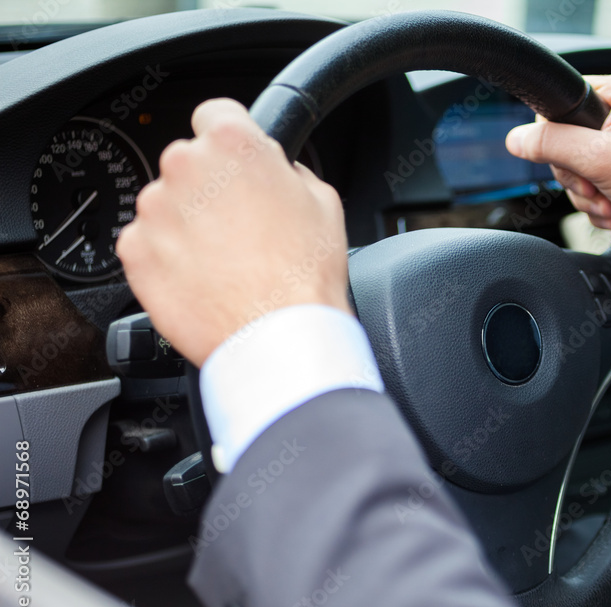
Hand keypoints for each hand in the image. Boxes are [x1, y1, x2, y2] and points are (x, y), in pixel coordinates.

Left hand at [116, 99, 350, 366]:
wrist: (278, 336)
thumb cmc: (305, 274)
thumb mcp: (323, 202)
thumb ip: (289, 171)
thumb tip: (278, 172)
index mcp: (233, 143)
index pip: (216, 114)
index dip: (232, 140)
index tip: (237, 162)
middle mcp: (185, 166)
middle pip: (189, 163)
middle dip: (210, 187)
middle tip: (242, 225)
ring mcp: (154, 209)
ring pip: (167, 205)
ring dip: (188, 224)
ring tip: (226, 261)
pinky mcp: (135, 251)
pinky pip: (148, 244)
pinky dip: (169, 259)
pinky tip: (204, 279)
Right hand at [506, 73, 610, 272]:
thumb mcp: (601, 161)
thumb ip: (553, 146)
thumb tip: (516, 138)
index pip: (562, 104)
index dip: (557, 140)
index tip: (574, 164)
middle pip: (567, 141)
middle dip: (578, 178)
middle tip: (598, 190)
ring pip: (580, 168)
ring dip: (589, 196)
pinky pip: (597, 183)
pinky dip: (601, 204)